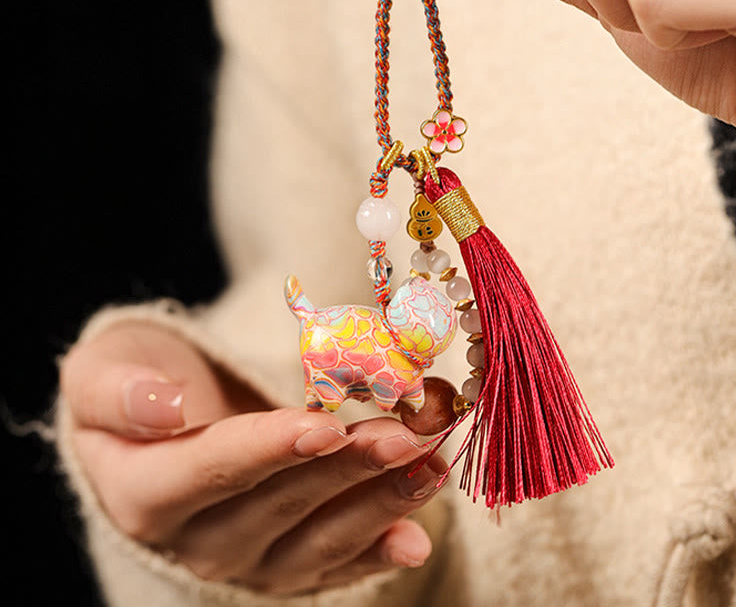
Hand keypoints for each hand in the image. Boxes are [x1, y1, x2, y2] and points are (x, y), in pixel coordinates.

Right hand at [60, 321, 444, 594]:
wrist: (160, 420)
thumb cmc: (136, 383)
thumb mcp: (105, 369)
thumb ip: (118, 391)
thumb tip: (166, 408)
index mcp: (146, 492)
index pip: (211, 473)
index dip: (269, 451)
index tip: (325, 425)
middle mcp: (196, 542)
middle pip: (278, 507)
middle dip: (346, 471)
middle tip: (406, 435)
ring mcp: (246, 560)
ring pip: (316, 540)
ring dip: (378, 505)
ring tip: (429, 466)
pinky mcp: (283, 563)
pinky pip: (331, 567)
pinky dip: (375, 551)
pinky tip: (415, 537)